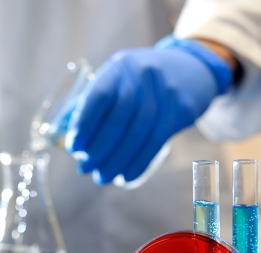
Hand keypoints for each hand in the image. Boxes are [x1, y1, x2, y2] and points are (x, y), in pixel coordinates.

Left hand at [65, 38, 232, 184]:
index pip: (98, 96)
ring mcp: (164, 93)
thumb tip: (71, 139)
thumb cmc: (142, 82)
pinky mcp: (179, 111)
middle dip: (98, 150)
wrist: (189, 71)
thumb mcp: (120, 78)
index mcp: (120, 67)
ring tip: (102, 177)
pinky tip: (125, 176)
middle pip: (118, 120)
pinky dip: (138, 163)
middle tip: (84, 168)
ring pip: (137, 135)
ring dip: (116, 162)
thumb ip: (96, 102)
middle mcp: (142, 77)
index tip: (73, 147)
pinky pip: (156, 143)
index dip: (84, 124)